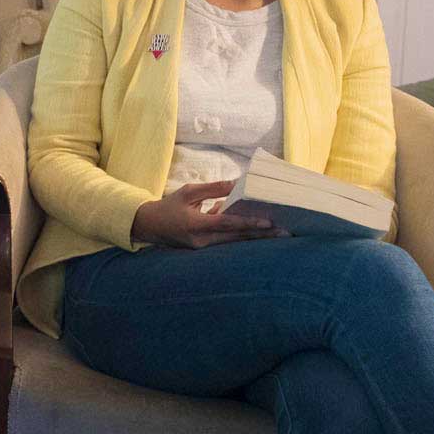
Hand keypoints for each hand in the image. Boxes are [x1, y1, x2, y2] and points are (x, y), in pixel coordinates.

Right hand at [129, 180, 283, 248]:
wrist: (148, 226)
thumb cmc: (168, 206)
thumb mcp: (188, 192)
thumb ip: (212, 189)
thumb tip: (236, 184)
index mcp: (195, 224)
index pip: (226, 224)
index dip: (248, 223)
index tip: (268, 222)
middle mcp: (201, 240)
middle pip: (237, 238)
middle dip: (261, 235)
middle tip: (285, 233)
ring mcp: (203, 248)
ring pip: (234, 242)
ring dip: (255, 238)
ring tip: (277, 235)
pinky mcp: (204, 250)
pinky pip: (226, 243)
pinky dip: (241, 236)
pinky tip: (257, 232)